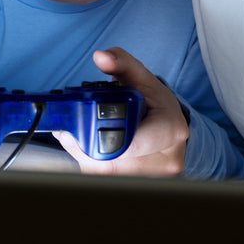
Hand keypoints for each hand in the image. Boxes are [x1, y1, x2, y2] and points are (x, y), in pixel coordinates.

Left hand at [53, 47, 187, 176]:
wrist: (168, 127)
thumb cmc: (154, 103)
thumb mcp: (141, 77)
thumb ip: (120, 62)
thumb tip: (101, 57)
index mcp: (171, 130)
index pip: (131, 142)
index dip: (101, 136)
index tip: (81, 125)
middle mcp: (166, 160)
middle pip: (113, 161)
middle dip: (85, 147)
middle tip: (71, 131)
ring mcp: (155, 177)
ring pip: (106, 173)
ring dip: (87, 157)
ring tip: (85, 138)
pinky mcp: (141, 186)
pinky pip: (105, 179)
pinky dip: (92, 165)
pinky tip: (93, 151)